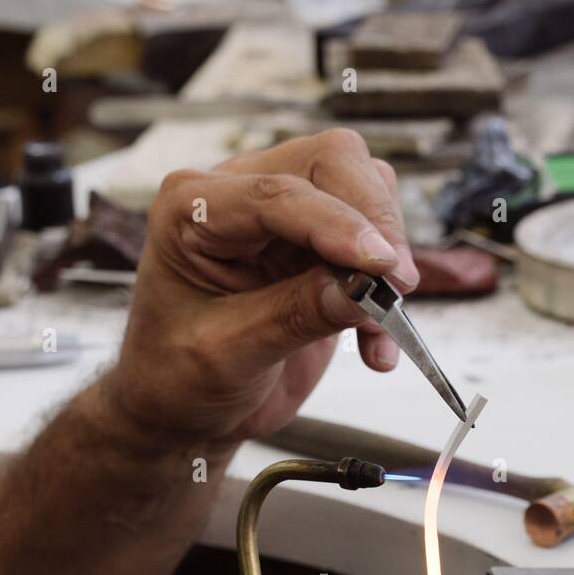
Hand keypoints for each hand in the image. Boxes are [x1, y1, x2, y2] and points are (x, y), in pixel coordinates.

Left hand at [109, 129, 418, 453]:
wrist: (181, 410)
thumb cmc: (177, 377)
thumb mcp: (227, 354)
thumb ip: (293, 316)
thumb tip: (362, 289)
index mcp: (192, 208)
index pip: (277, 194)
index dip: (337, 224)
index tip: (380, 264)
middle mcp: (237, 196)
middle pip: (330, 164)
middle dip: (374, 221)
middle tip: (396, 285)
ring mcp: (281, 218)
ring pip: (361, 190)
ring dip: (385, 254)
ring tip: (382, 321)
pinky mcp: (314, 249)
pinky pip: (371, 243)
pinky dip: (386, 291)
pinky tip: (377, 345)